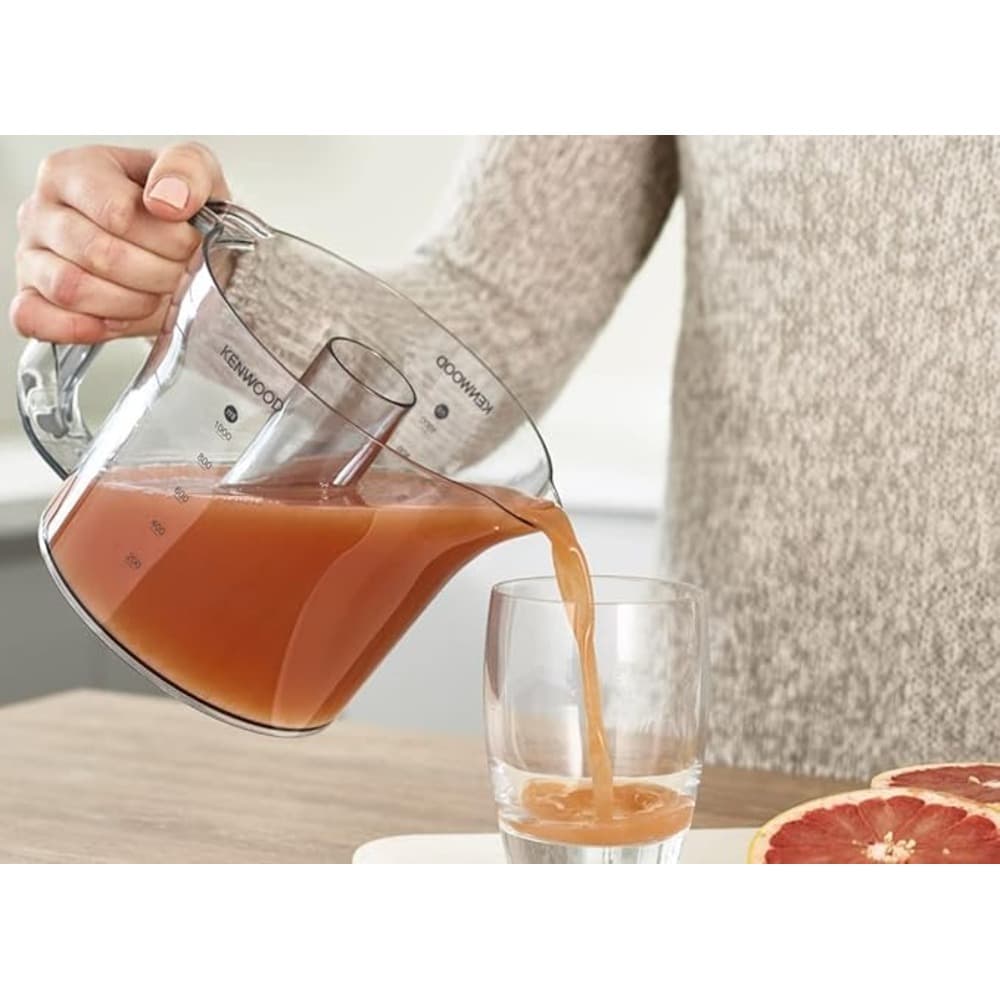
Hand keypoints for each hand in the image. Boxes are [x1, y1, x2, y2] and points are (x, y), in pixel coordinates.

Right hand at [10, 142, 229, 342]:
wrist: (173, 248)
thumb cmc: (172, 208)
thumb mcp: (193, 172)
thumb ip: (185, 170)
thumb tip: (168, 199)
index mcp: (73, 171)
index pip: (117, 211)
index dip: (166, 238)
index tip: (189, 242)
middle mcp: (43, 210)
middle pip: (98, 254)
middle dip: (157, 273)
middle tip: (180, 272)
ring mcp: (32, 256)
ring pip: (71, 288)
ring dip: (129, 302)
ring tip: (155, 293)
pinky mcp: (31, 298)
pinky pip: (34, 319)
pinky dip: (79, 328)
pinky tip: (115, 322)